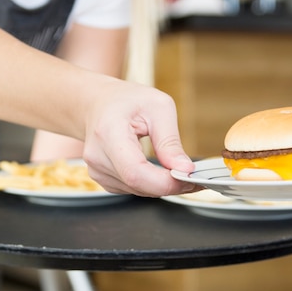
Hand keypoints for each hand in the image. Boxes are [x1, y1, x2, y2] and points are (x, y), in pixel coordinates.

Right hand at [81, 80, 198, 196]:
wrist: (97, 103)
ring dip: (161, 185)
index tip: (189, 178)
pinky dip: (150, 184)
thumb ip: (170, 141)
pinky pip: (132, 189)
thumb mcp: (158, 107)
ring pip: (137, 190)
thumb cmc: (125, 100)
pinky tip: (159, 171)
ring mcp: (97, 170)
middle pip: (137, 184)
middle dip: (169, 185)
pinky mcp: (102, 178)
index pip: (135, 172)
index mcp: (108, 132)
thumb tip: (184, 168)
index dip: (164, 182)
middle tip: (194, 177)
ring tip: (178, 170)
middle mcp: (97, 155)